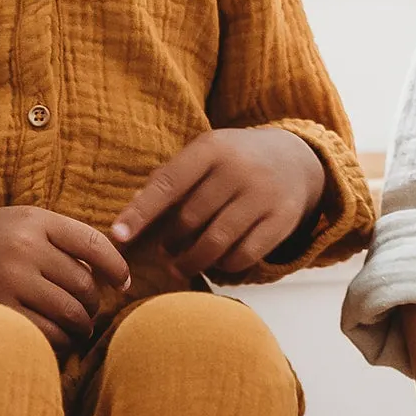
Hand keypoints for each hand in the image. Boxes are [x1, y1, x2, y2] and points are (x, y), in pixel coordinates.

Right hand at [0, 209, 130, 351]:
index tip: (122, 285)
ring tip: (75, 331)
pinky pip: (50, 336)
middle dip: (92, 306)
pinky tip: (56, 343)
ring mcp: (10, 279)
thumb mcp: (14, 225)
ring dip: (80, 329)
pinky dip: (60, 345)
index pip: (95, 243)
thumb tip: (112, 270)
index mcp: (32, 219)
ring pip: (72, 315)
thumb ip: (58, 239)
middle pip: (86, 286)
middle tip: (86, 315)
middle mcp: (23, 245)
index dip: (117, 268)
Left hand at [110, 127, 325, 278]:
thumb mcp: (206, 156)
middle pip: (190, 219)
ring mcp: (262, 196)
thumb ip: (171, 179)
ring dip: (191, 262)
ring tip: (180, 268)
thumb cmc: (235, 162)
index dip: (140, 213)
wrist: (297, 161)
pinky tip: (216, 265)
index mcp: (212, 147)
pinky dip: (223, 267)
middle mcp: (238, 169)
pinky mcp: (281, 221)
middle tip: (163, 253)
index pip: (167, 184)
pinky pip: (243, 256)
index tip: (118, 237)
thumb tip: (131, 213)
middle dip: (170, 243)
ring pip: (215, 243)